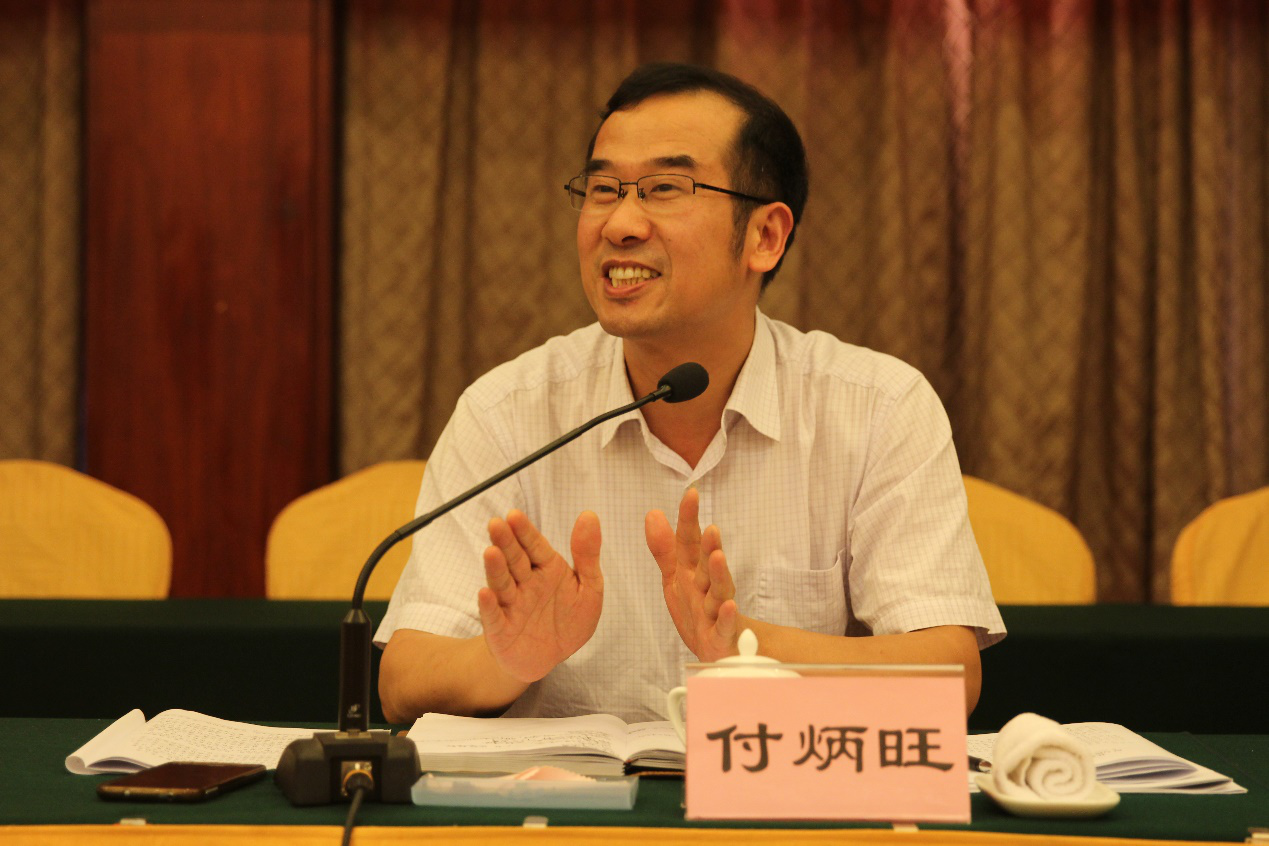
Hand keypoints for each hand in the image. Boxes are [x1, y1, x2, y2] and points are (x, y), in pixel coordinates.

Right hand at [477, 510, 602, 682]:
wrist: (549, 658)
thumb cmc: (568, 620)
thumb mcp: (589, 587)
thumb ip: (588, 554)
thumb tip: (589, 514)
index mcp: (546, 568)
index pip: (535, 545)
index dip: (525, 531)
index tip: (514, 515)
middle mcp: (525, 583)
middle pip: (515, 559)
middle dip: (506, 542)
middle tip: (496, 524)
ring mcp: (511, 605)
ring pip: (502, 583)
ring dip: (496, 569)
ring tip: (491, 552)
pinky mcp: (500, 629)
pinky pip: (494, 617)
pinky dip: (489, 606)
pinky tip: (485, 593)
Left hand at [645, 487, 740, 660]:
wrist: (720, 650)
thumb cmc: (697, 610)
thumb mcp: (676, 578)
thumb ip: (665, 548)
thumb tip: (653, 512)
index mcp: (693, 572)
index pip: (691, 542)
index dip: (689, 520)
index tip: (691, 493)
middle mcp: (707, 587)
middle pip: (707, 564)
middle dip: (710, 546)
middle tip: (711, 527)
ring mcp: (716, 611)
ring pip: (719, 591)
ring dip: (720, 575)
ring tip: (718, 556)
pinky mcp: (721, 636)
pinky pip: (724, 626)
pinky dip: (727, 617)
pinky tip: (729, 606)